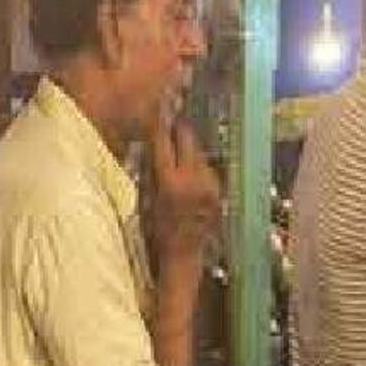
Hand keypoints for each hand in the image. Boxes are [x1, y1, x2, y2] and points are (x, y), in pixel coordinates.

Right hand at [147, 117, 221, 259]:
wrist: (184, 255)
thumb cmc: (156, 231)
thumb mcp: (146, 198)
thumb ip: (150, 169)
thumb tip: (151, 143)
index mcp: (170, 181)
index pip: (163, 141)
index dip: (159, 123)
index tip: (157, 111)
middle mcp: (193, 178)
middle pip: (188, 138)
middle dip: (178, 129)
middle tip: (170, 122)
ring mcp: (210, 184)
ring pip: (199, 152)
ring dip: (188, 148)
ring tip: (178, 150)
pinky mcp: (219, 190)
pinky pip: (207, 169)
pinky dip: (197, 166)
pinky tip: (189, 173)